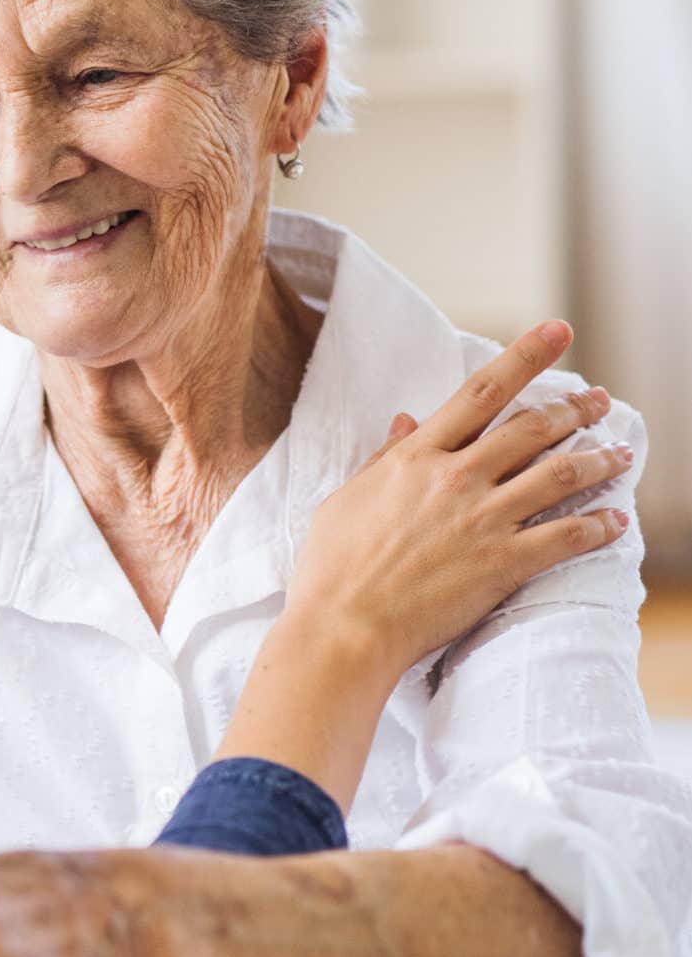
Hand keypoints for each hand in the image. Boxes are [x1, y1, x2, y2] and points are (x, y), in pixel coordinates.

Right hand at [283, 320, 630, 681]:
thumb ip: (384, 458)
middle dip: (574, 408)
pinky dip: (598, 526)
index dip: (525, 356)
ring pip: (558, 475)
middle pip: (531, 429)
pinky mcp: (503, 563)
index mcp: (416, 457)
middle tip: (600, 401)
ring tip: (621, 453)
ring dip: (597, 460)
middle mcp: (456, 478)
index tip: (558, 332)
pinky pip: (566, 537)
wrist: (346, 624)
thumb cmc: (334, 565)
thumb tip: (406, 421)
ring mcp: (483, 520)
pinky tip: (616, 520)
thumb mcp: (347, 497)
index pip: (481, 392)